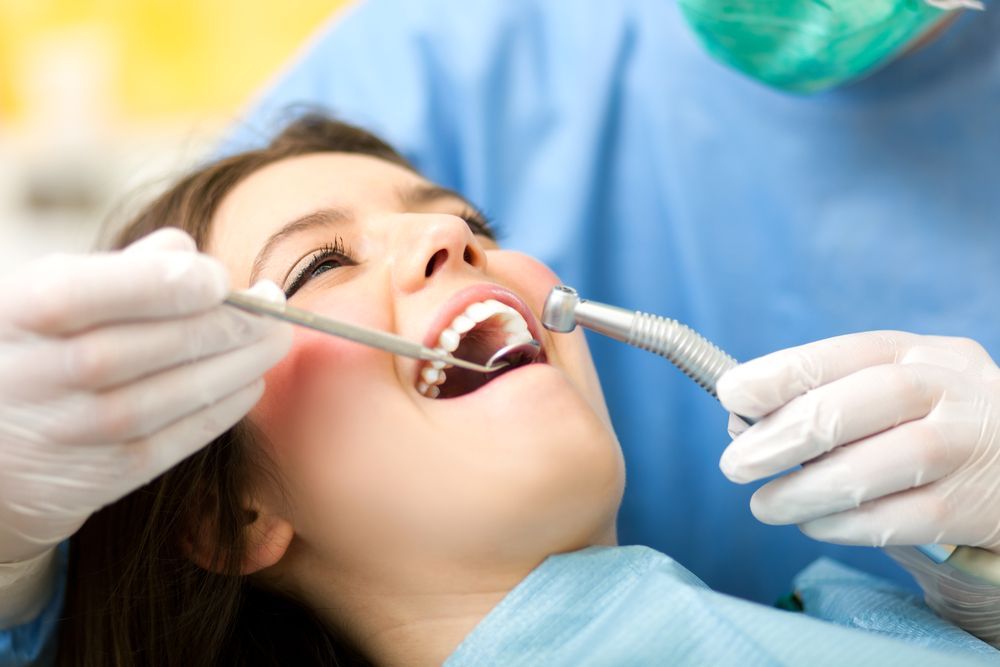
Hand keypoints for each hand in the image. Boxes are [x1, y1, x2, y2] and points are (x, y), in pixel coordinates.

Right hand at [0, 229, 291, 563]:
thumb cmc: (39, 347)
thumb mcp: (52, 292)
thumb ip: (121, 269)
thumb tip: (188, 253)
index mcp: (24, 311)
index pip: (97, 291)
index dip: (170, 283)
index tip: (221, 278)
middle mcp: (40, 374)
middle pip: (151, 345)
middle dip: (227, 325)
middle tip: (273, 309)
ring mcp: (73, 430)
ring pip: (172, 395)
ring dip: (238, 365)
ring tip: (273, 341)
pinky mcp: (103, 474)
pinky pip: (176, 441)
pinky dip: (223, 410)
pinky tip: (249, 382)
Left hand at [716, 331, 999, 552]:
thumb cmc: (931, 425)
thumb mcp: (889, 392)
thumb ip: (824, 400)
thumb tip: (739, 424)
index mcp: (915, 353)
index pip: (842, 353)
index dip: (780, 373)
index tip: (730, 394)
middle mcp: (948, 389)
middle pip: (861, 404)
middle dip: (784, 436)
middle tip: (734, 465)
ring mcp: (968, 446)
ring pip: (880, 466)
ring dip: (806, 491)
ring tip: (764, 506)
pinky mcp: (976, 506)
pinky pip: (901, 519)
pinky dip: (845, 526)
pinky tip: (813, 525)